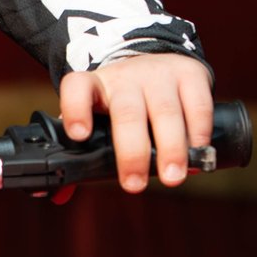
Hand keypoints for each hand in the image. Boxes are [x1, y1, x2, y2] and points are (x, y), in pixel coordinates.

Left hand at [59, 54, 214, 193]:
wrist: (154, 61)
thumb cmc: (118, 102)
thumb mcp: (95, 117)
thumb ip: (78, 155)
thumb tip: (58, 195)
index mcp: (93, 87)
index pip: (77, 89)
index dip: (75, 110)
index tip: (80, 135)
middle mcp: (125, 78)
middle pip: (126, 113)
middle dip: (131, 152)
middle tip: (134, 185)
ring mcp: (159, 75)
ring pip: (165, 111)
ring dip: (170, 148)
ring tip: (172, 178)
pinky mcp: (190, 75)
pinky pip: (197, 104)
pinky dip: (198, 132)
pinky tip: (197, 154)